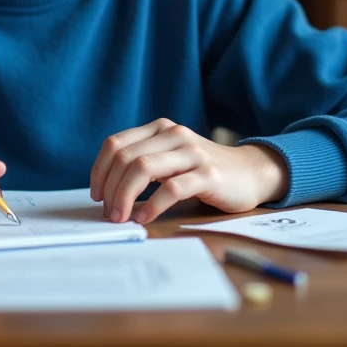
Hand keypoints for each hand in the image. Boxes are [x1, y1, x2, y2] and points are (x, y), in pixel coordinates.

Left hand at [89, 118, 289, 224]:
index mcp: (160, 129)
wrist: (250, 173)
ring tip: (121, 217)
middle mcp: (174, 135)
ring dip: (125, 197)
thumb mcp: (170, 158)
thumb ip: (144, 163)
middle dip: (110, 188)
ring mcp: (192, 153)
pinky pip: (172, 189)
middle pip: (126, 158)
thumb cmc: (203, 171)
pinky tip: (145, 218)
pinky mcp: (208, 174)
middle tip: (108, 213)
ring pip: (143, 169)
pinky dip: (152, 205)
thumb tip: (107, 190)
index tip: (96, 194)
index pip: (115, 144)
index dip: (99, 170)